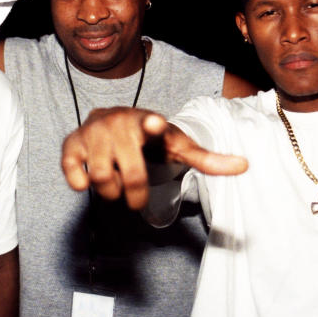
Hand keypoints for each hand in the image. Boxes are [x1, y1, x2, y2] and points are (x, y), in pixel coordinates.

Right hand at [61, 107, 247, 209]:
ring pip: (102, 180)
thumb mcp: (179, 145)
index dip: (152, 124)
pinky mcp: (72, 144)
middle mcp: (118, 124)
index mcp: (148, 122)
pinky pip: (74, 173)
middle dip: (136, 195)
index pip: (150, 122)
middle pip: (132, 174)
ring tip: (116, 182)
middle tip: (137, 198)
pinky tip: (88, 176)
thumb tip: (245, 166)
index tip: (155, 122)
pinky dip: (81, 182)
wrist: (116, 119)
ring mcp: (93, 133)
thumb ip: (207, 159)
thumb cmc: (153, 138)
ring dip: (112, 191)